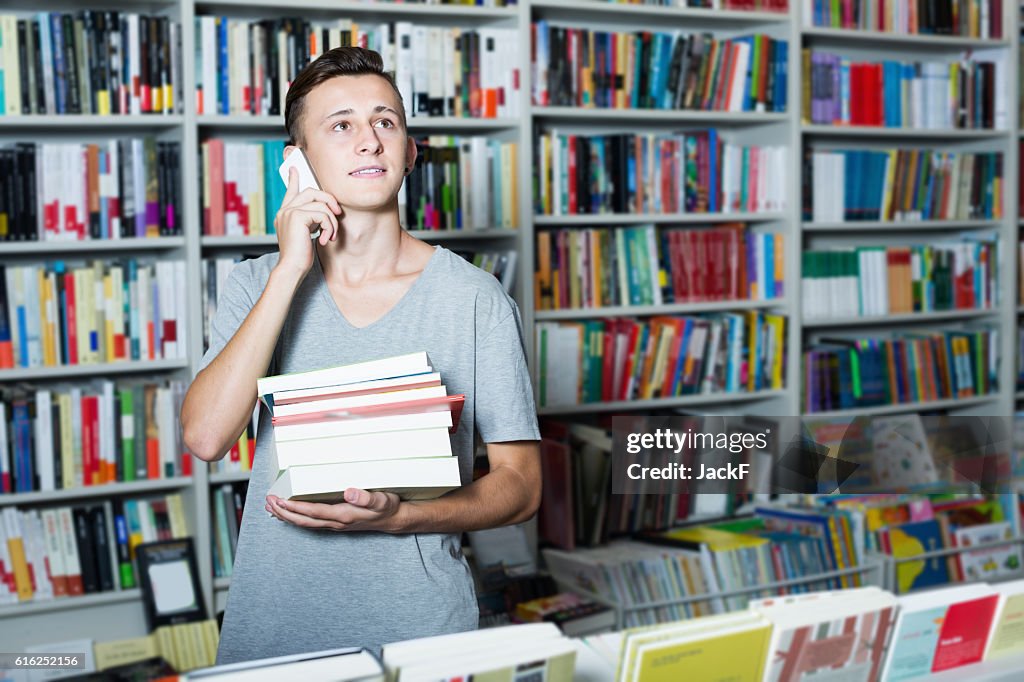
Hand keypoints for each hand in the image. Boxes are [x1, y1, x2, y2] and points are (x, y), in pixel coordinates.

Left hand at [265, 488, 401, 531]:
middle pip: (303, 520)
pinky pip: (311, 523)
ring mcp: (334, 524)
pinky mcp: (335, 523)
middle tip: (268, 502)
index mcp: (343, 515)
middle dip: (283, 512)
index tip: (279, 500)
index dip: (294, 507)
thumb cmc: (387, 507)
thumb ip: (366, 497)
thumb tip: (348, 492)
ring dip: (286, 516)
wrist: (393, 519)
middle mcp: (336, 522)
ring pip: (305, 523)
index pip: (312, 512)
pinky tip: (290, 514)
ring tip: (271, 508)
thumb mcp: (382, 500)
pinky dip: (296, 518)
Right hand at [273, 166, 341, 277]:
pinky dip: (329, 227)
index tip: (295, 167)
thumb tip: (324, 211)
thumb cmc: (300, 256)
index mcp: (285, 214)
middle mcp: (285, 210)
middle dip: (329, 200)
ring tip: (330, 236)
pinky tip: (325, 239)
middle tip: (337, 214)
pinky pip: (322, 214)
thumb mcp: (306, 234)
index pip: (290, 191)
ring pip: (321, 204)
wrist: (292, 268)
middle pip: (312, 191)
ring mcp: (289, 212)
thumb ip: (310, 220)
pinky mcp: (297, 217)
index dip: (294, 179)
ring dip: (332, 222)